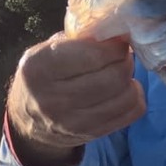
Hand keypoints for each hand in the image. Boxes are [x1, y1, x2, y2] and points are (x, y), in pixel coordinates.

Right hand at [6, 33, 145, 165]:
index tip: (118, 39)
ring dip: (131, 79)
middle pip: (113, 77)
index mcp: (39, 68)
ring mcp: (73, 121)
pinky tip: (124, 90)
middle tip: (123, 55)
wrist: (31, 121)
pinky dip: (135, 97)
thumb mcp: (47, 50)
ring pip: (125, 96)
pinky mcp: (91, 134)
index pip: (92, 55)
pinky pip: (131, 113)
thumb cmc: (45, 75)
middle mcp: (53, 98)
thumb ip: (77, 39)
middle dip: (125, 61)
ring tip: (122, 71)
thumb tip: (117, 30)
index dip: (114, 46)